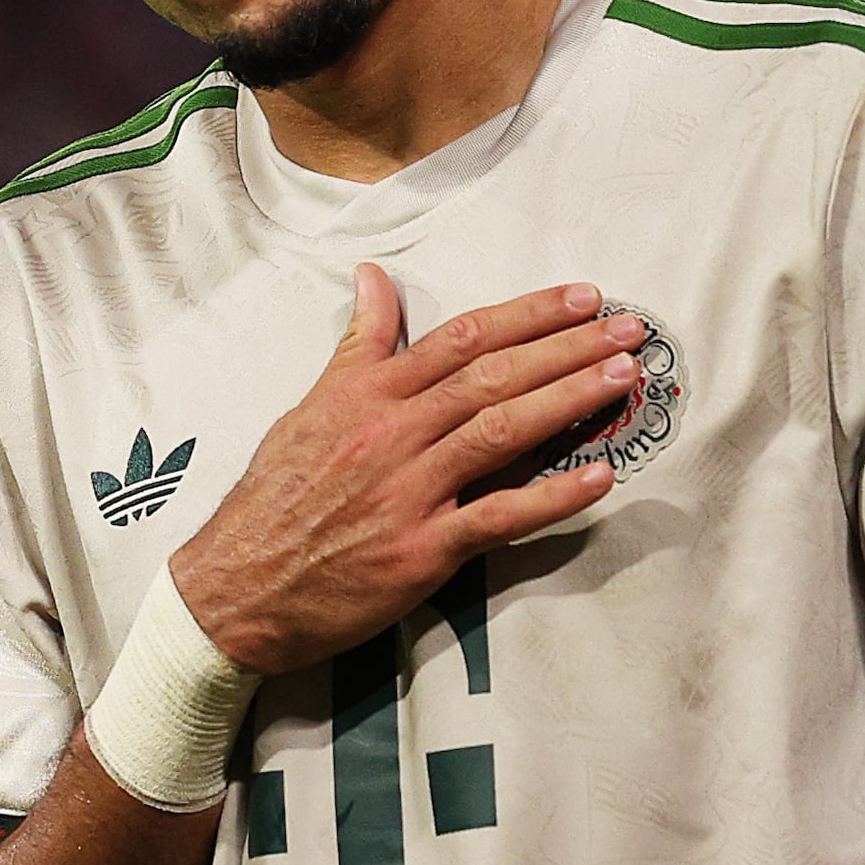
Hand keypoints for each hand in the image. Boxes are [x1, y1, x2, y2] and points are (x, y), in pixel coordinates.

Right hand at [170, 270, 642, 676]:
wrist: (235, 587)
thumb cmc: (274, 499)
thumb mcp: (309, 407)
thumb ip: (357, 345)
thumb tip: (373, 277)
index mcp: (368, 394)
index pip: (462, 338)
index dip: (528, 314)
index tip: (581, 298)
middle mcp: (392, 433)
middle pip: (493, 376)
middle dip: (568, 348)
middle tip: (629, 331)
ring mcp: (408, 492)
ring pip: (501, 432)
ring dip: (569, 401)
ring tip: (623, 380)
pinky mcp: (420, 551)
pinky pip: (498, 517)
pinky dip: (552, 496)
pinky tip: (598, 476)